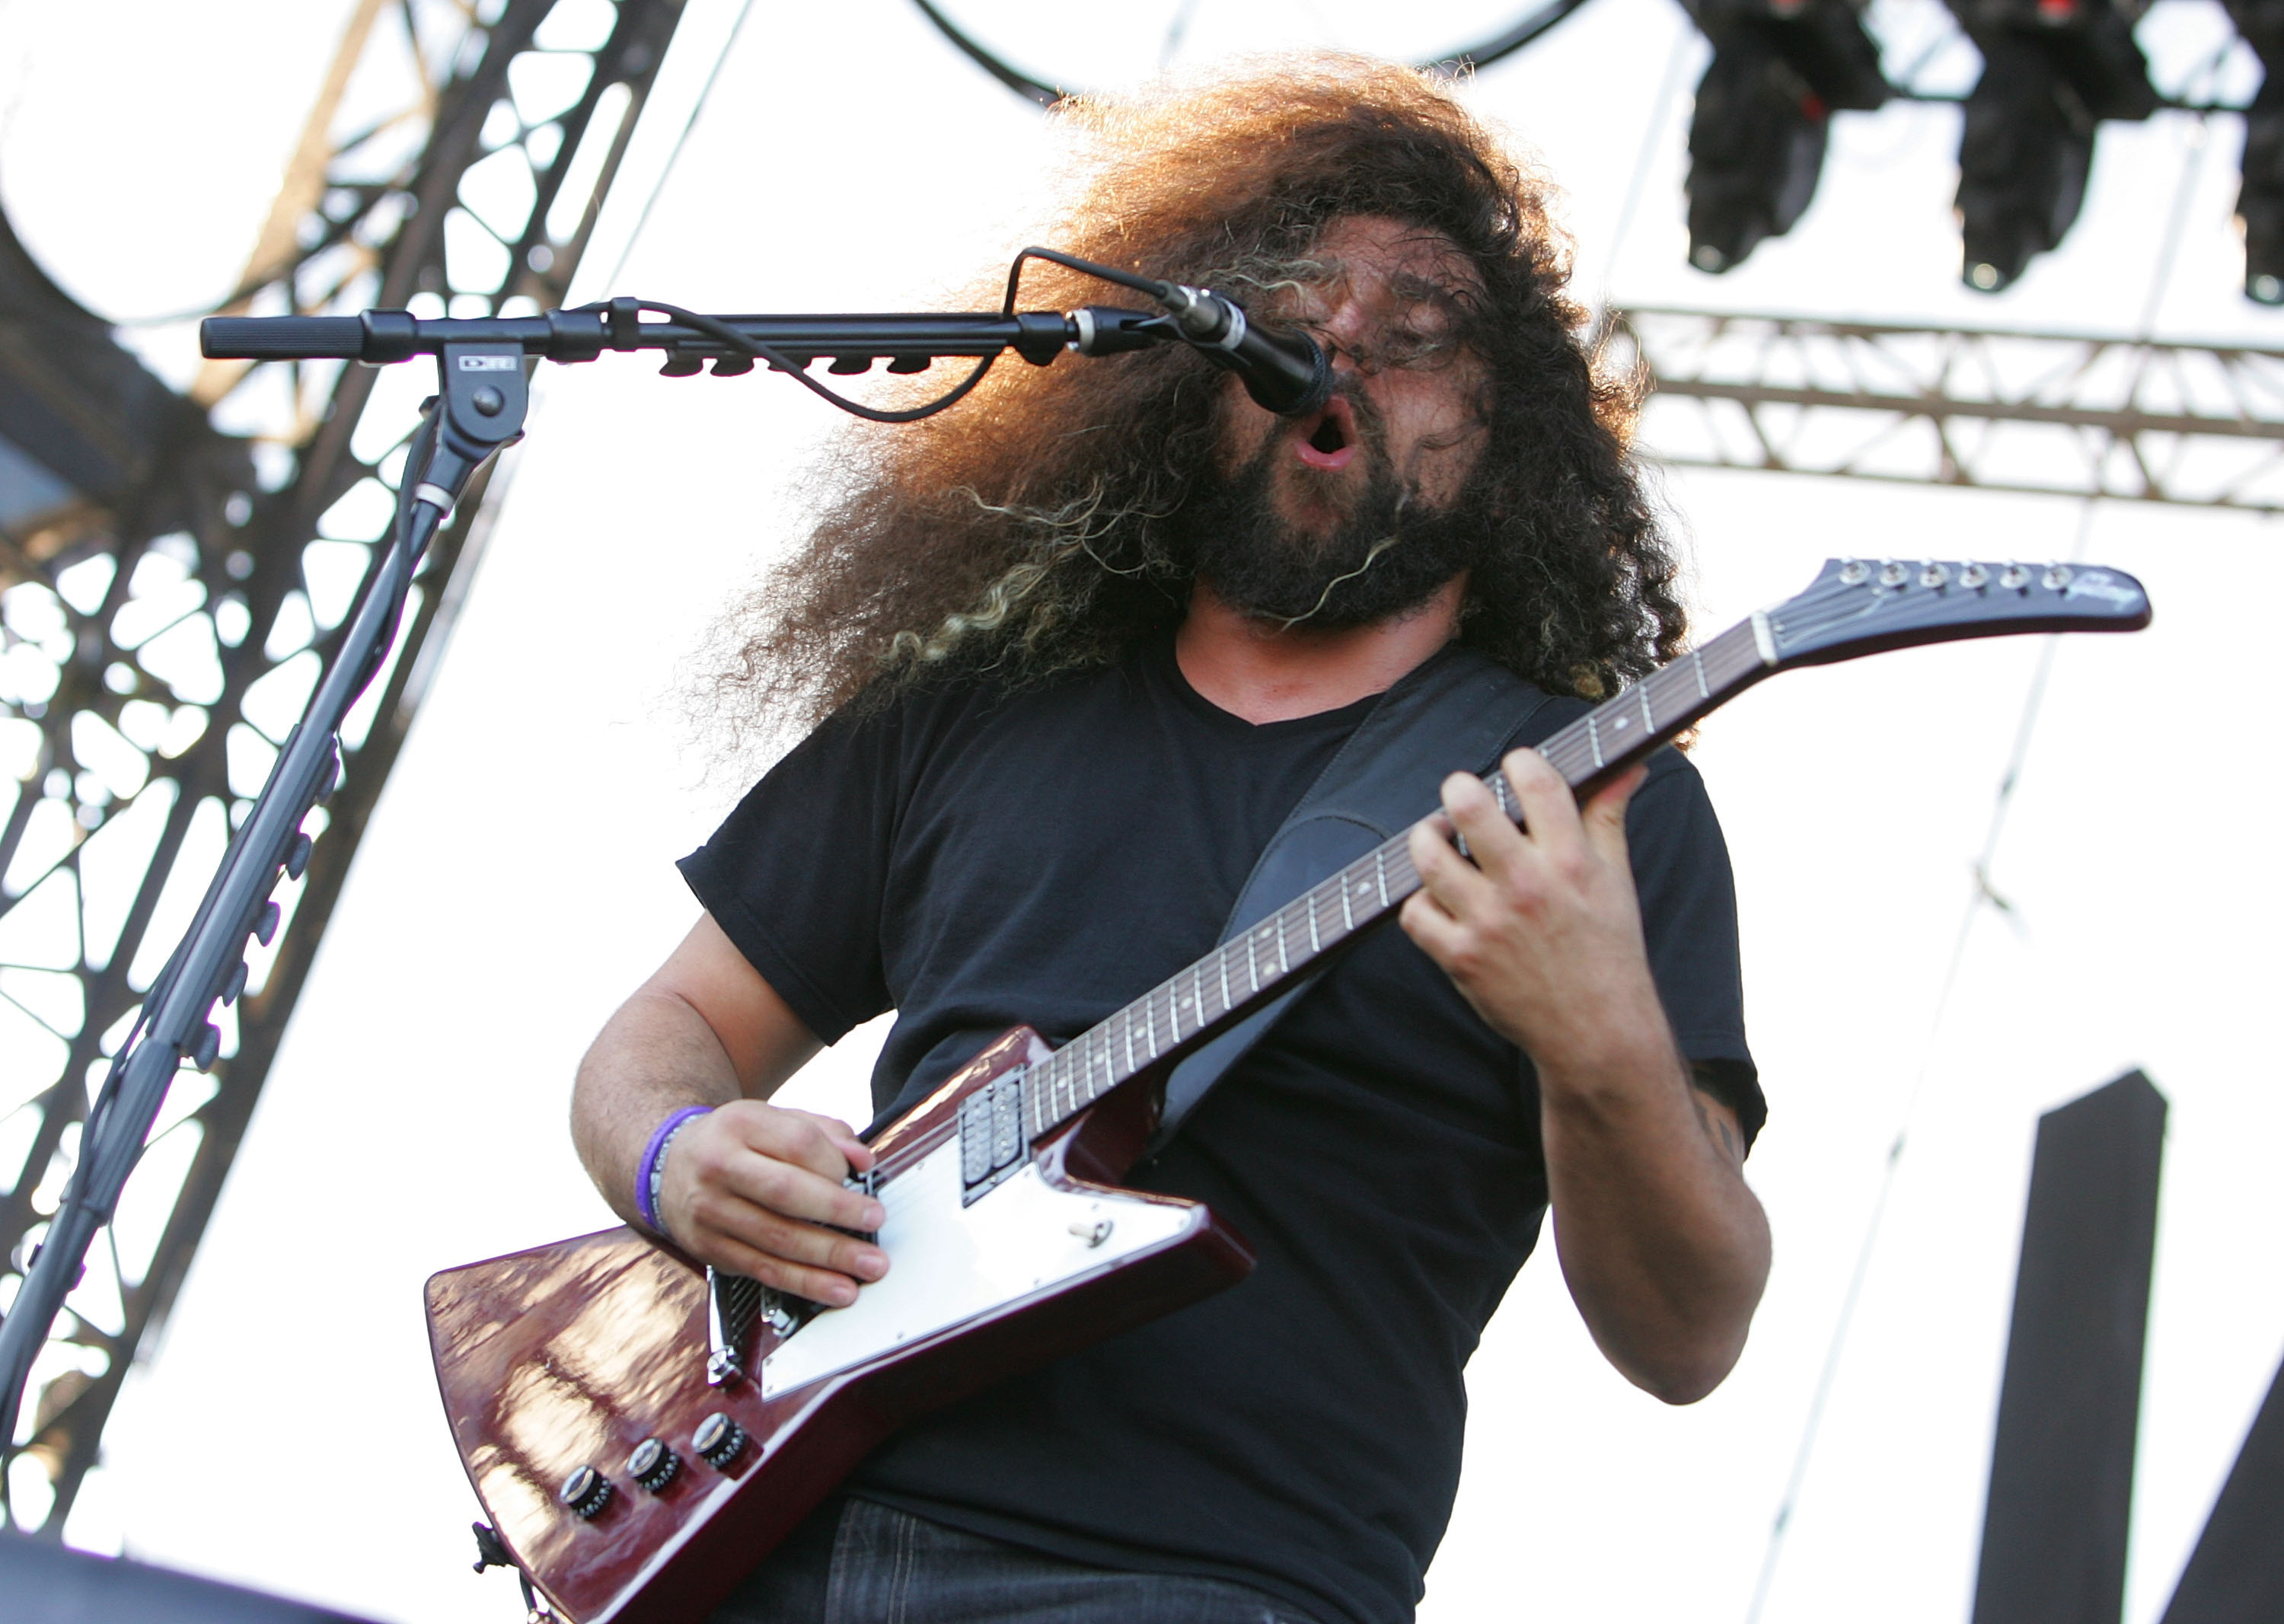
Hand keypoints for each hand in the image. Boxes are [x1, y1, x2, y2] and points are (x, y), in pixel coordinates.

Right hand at [656, 1100, 886, 1306]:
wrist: (669, 1166)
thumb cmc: (735, 1142)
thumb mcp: (774, 1119)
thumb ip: (824, 1132)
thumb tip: (862, 1160)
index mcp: (740, 1125)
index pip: (797, 1143)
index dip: (835, 1163)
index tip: (861, 1178)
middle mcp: (720, 1167)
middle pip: (786, 1192)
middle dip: (838, 1211)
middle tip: (874, 1221)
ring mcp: (712, 1212)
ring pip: (777, 1239)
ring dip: (829, 1257)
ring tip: (867, 1266)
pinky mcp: (711, 1250)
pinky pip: (764, 1270)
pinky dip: (805, 1283)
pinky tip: (835, 1289)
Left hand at [1398, 747, 1665, 1078]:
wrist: (1597, 1033)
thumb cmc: (1608, 951)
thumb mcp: (1617, 879)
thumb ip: (1609, 816)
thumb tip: (1627, 767)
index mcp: (1571, 860)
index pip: (1536, 780)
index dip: (1519, 760)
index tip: (1514, 766)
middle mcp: (1527, 886)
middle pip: (1469, 806)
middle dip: (1459, 789)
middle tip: (1462, 796)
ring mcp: (1489, 923)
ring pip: (1429, 855)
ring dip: (1427, 837)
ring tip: (1439, 838)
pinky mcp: (1461, 958)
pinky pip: (1415, 912)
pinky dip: (1420, 901)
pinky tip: (1439, 897)